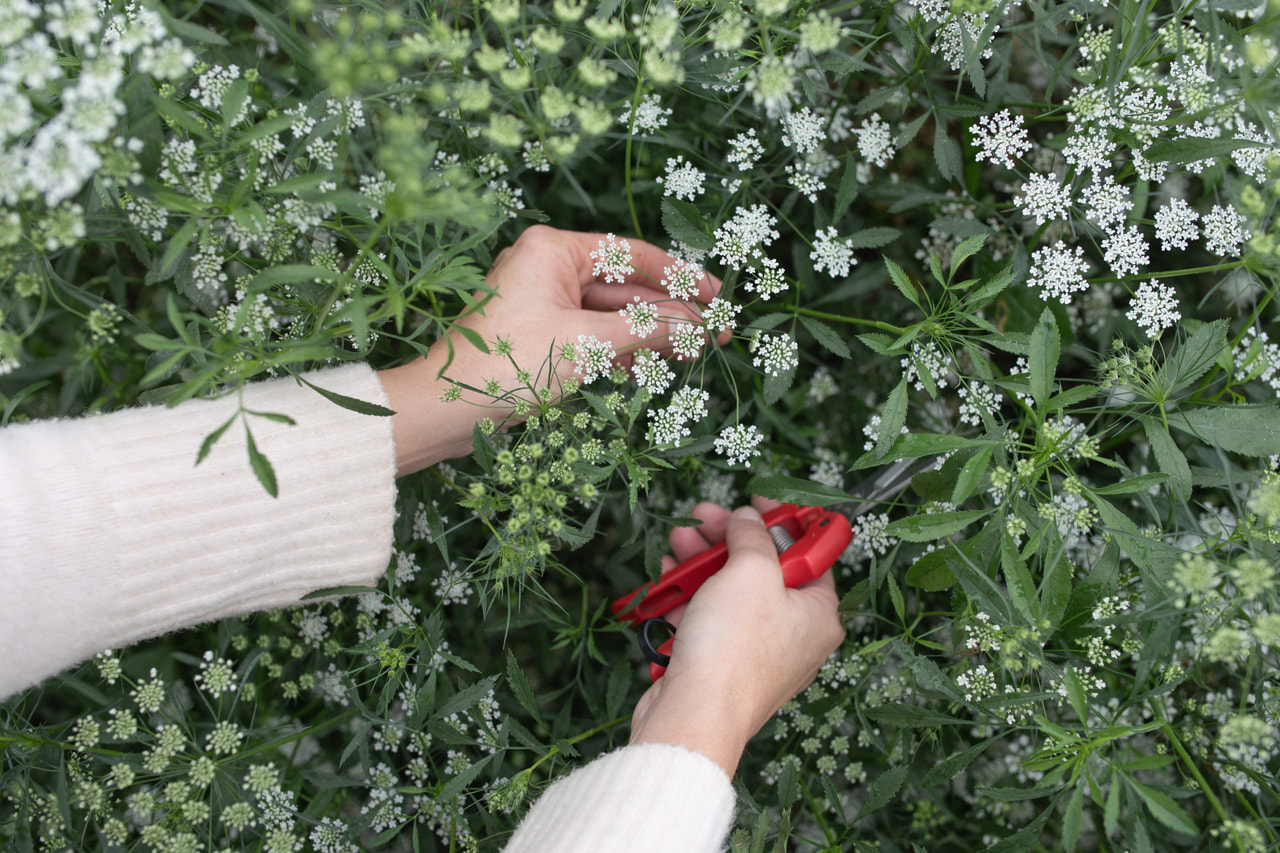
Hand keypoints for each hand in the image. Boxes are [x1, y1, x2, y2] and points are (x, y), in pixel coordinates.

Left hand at [378, 225, 720, 474]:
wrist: (445, 410)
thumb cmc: (508, 366)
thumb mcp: (587, 346)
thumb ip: (646, 332)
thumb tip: (697, 327)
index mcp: (553, 251)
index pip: (632, 255)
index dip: (681, 277)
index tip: (717, 297)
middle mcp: (547, 268)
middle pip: (625, 287)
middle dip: (669, 313)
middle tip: (714, 336)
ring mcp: (542, 302)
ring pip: (611, 315)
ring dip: (650, 336)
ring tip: (693, 356)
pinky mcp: (540, 334)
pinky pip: (592, 336)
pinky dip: (621, 351)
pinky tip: (653, 368)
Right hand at [628, 499, 845, 775]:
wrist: (693, 714)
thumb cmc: (734, 647)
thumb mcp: (751, 571)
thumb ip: (752, 537)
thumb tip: (749, 520)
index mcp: (819, 615)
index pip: (813, 555)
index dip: (787, 522)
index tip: (760, 501)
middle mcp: (794, 636)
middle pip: (765, 571)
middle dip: (730, 539)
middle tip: (705, 516)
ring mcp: (756, 653)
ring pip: (731, 592)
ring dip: (703, 561)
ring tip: (679, 538)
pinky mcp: (721, 665)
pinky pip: (709, 619)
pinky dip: (690, 594)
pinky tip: (669, 573)